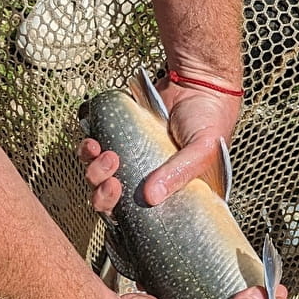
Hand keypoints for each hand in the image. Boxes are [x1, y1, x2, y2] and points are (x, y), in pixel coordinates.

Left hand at [80, 76, 241, 215]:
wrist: (200, 81)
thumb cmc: (210, 118)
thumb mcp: (203, 150)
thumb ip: (180, 173)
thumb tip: (150, 197)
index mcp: (169, 192)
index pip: (139, 216)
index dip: (120, 213)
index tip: (118, 195)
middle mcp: (147, 180)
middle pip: (112, 201)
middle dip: (102, 195)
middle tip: (111, 180)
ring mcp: (131, 159)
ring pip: (99, 178)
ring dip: (93, 171)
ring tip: (105, 154)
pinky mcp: (120, 138)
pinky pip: (95, 152)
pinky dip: (89, 150)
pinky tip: (94, 143)